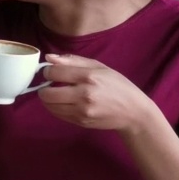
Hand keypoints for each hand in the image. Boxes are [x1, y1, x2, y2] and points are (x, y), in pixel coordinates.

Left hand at [38, 54, 156, 132]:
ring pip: (50, 106)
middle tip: (51, 85)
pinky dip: (56, 108)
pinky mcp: (81, 122)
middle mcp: (84, 95)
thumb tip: (49, 57)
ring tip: (58, 94)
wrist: (134, 112)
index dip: (48, 71)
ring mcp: (82, 111)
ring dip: (48, 99)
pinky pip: (58, 115)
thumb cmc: (117, 85)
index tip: (52, 72)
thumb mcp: (99, 67)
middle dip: (45, 87)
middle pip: (47, 93)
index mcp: (88, 77)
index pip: (53, 73)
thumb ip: (73, 61)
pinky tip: (65, 102)